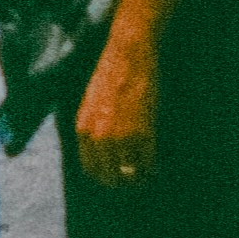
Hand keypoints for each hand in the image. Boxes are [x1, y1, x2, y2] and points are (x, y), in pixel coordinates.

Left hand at [73, 17, 165, 189]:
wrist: (128, 55)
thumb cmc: (111, 74)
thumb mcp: (90, 103)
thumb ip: (92, 127)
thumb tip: (100, 148)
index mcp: (83, 129)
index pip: (90, 168)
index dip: (103, 177)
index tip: (114, 178)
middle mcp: (99, 137)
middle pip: (109, 176)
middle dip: (121, 182)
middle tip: (132, 182)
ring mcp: (121, 136)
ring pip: (129, 172)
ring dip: (138, 178)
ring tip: (145, 176)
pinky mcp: (142, 131)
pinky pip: (147, 161)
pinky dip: (152, 168)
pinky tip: (155, 167)